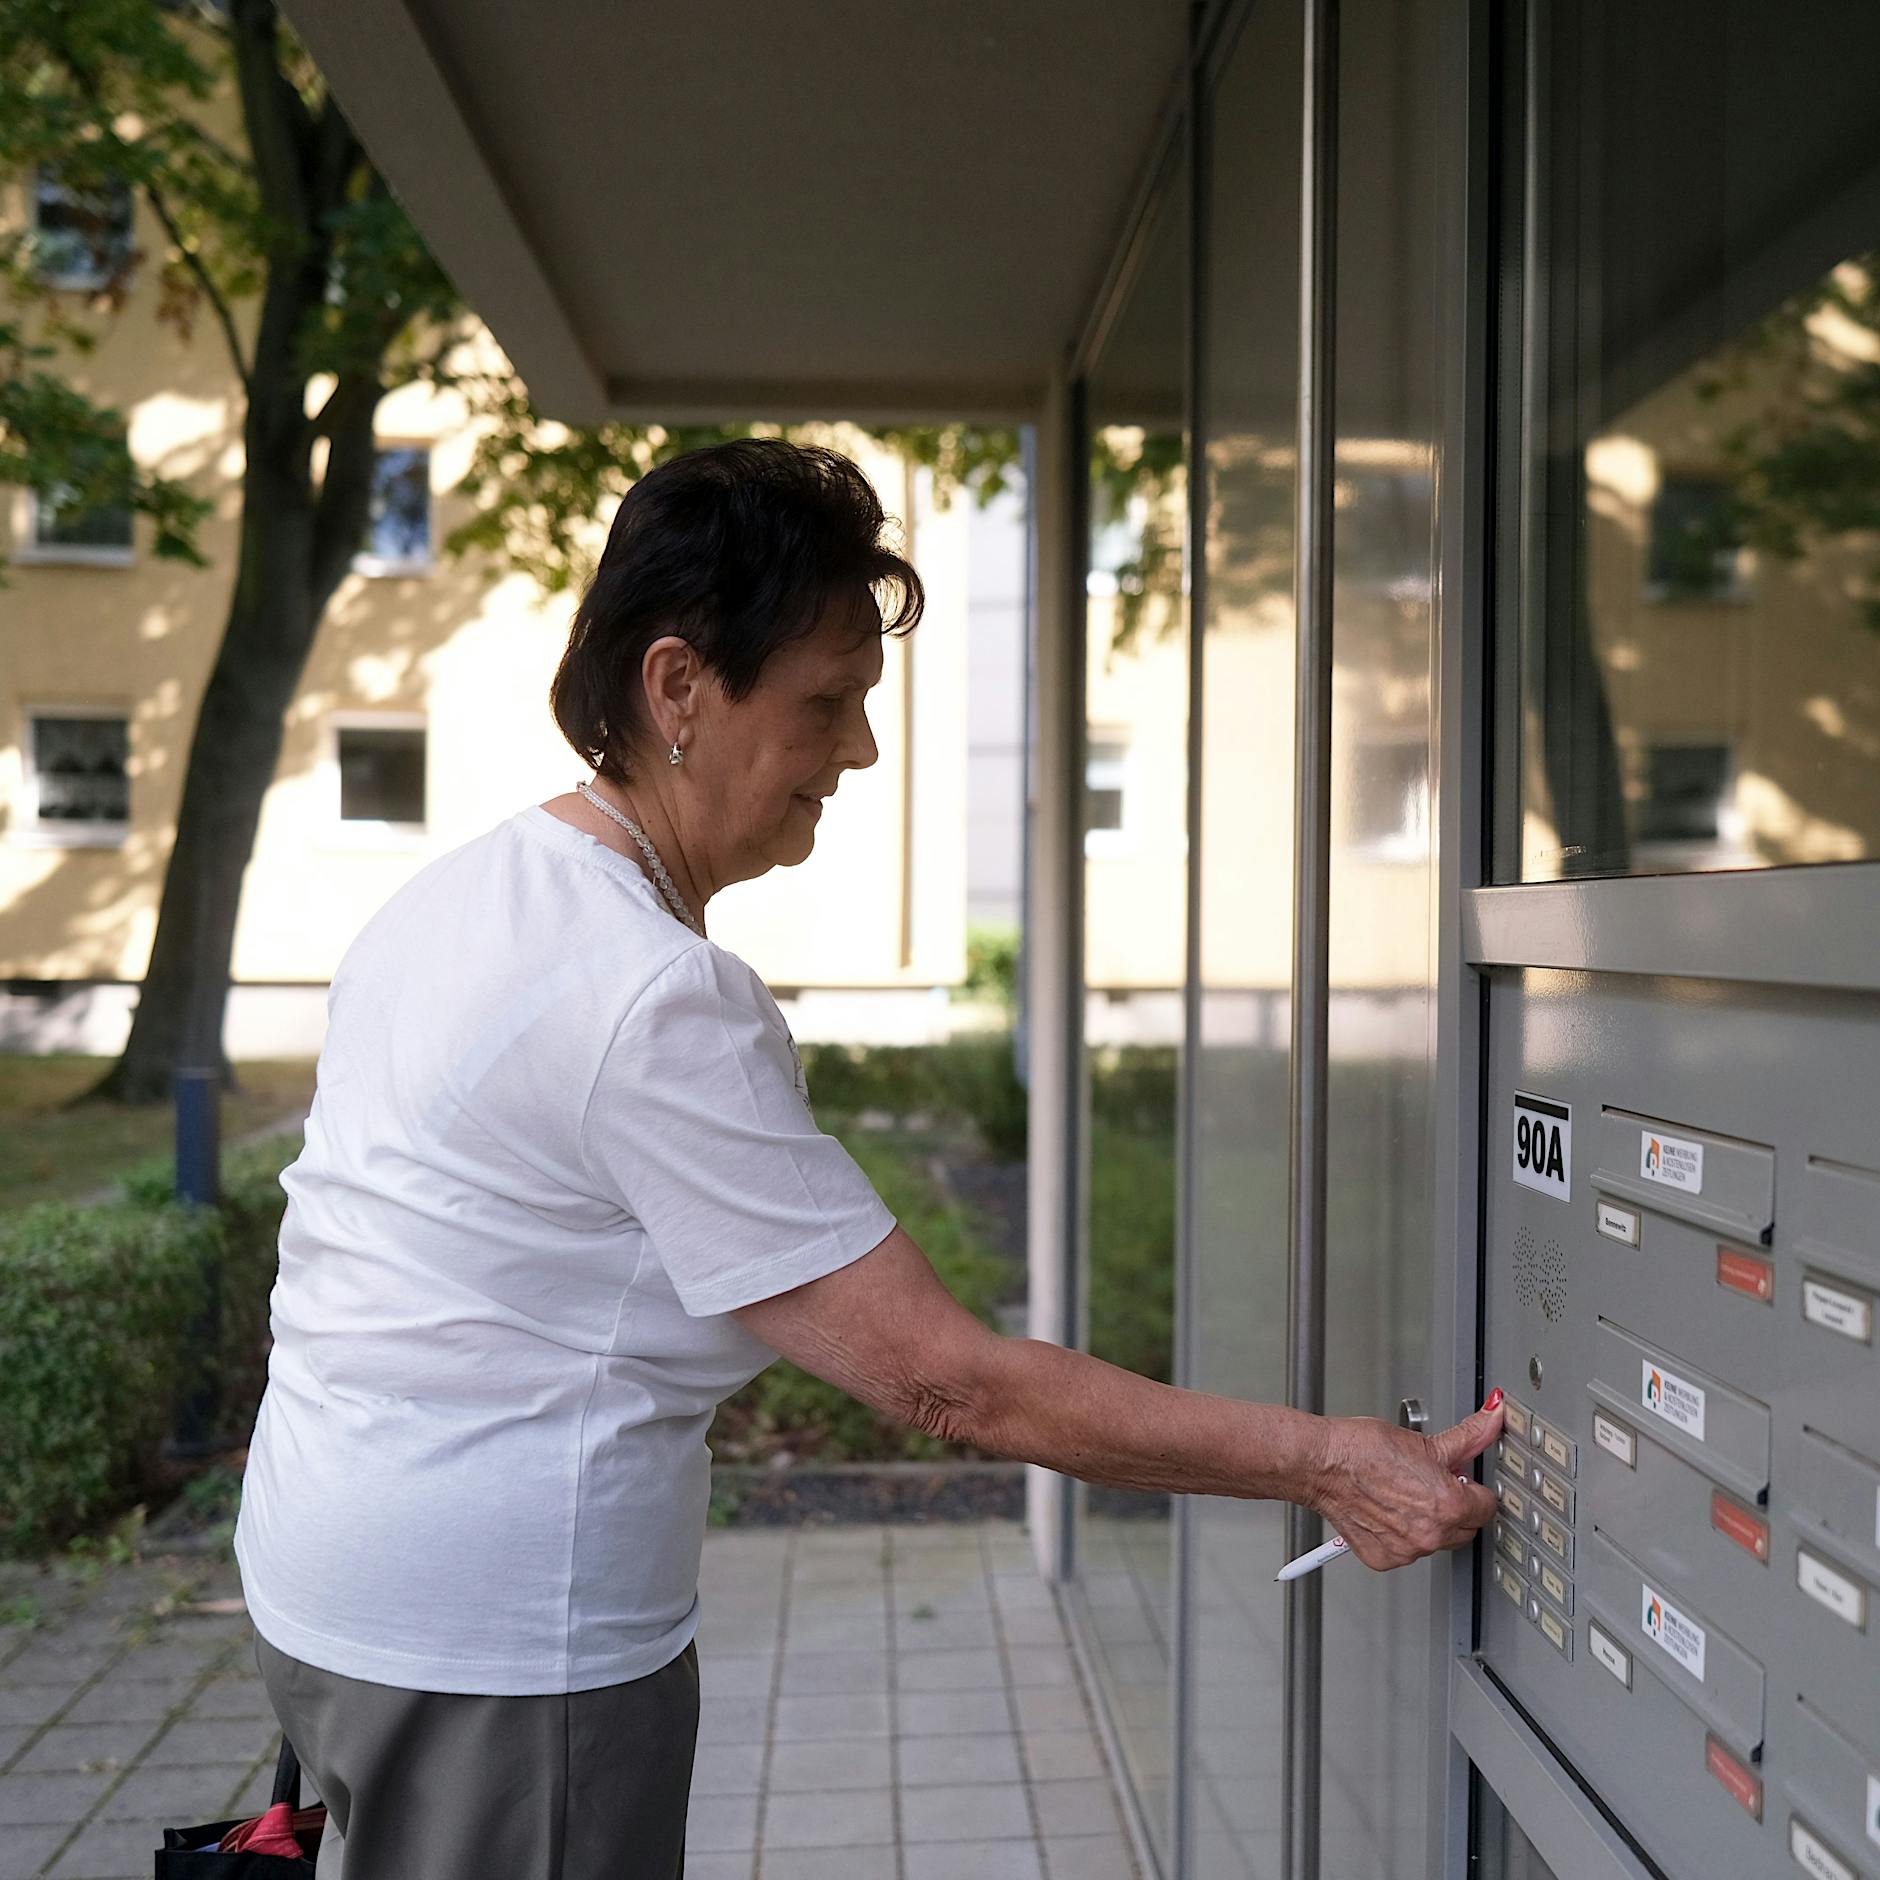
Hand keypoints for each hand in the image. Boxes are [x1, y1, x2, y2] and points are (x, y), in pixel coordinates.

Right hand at [1306, 1396, 1503, 1569]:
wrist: (1322, 1463)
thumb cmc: (1363, 1449)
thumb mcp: (1424, 1440)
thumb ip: (1468, 1436)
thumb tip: (1492, 1419)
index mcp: (1448, 1505)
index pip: (1487, 1506)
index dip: (1471, 1487)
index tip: (1457, 1478)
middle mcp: (1430, 1534)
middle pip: (1465, 1528)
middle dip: (1454, 1507)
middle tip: (1427, 1483)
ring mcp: (1406, 1551)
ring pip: (1435, 1541)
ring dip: (1428, 1523)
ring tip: (1402, 1494)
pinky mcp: (1383, 1558)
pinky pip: (1406, 1551)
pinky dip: (1400, 1535)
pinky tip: (1387, 1510)